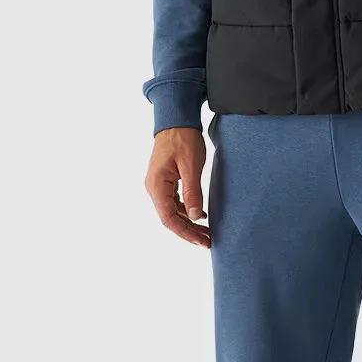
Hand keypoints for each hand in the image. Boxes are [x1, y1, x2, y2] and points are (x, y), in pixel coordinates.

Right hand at [145, 127, 209, 247]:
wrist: (176, 120)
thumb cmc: (183, 139)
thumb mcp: (191, 166)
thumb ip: (193, 193)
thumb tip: (195, 217)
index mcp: (157, 185)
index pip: (168, 218)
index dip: (185, 232)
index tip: (201, 241)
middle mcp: (154, 187)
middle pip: (169, 218)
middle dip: (188, 231)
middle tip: (208, 241)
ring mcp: (158, 184)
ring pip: (172, 211)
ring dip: (188, 223)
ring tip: (206, 232)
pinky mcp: (165, 181)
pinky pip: (174, 202)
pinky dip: (186, 211)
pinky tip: (201, 215)